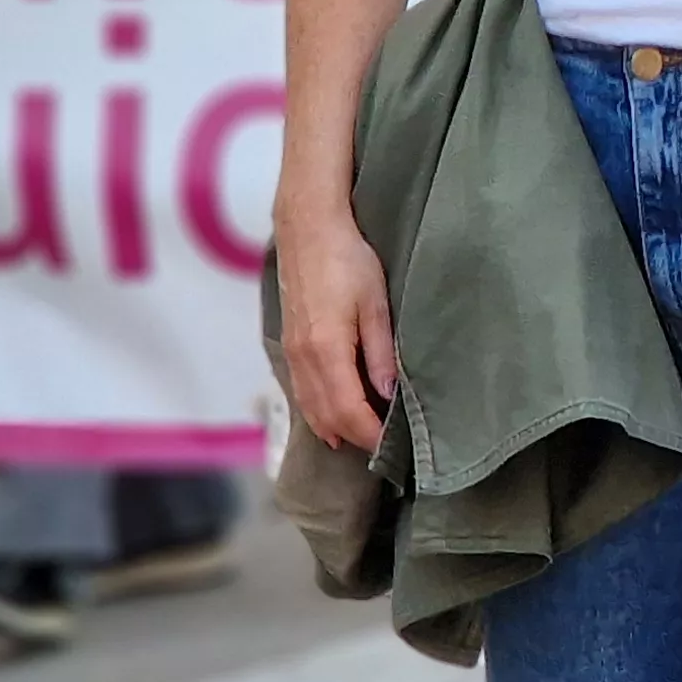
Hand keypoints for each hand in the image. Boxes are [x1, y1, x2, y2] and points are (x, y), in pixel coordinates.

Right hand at [273, 212, 395, 452]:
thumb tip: (387, 394)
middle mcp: (303, 358)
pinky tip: (334, 416)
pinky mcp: (289, 344)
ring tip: (361, 441)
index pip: (348, 411)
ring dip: (334, 428)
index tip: (391, 450)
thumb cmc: (348, 260)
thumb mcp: (376, 303)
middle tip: (383, 452)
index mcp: (326, 350)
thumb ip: (380, 352)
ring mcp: (292, 352)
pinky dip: (318, 411)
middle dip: (354, 438)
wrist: (308, 229)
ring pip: (310, 407)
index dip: (369, 436)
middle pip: (326, 416)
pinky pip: (302, 391)